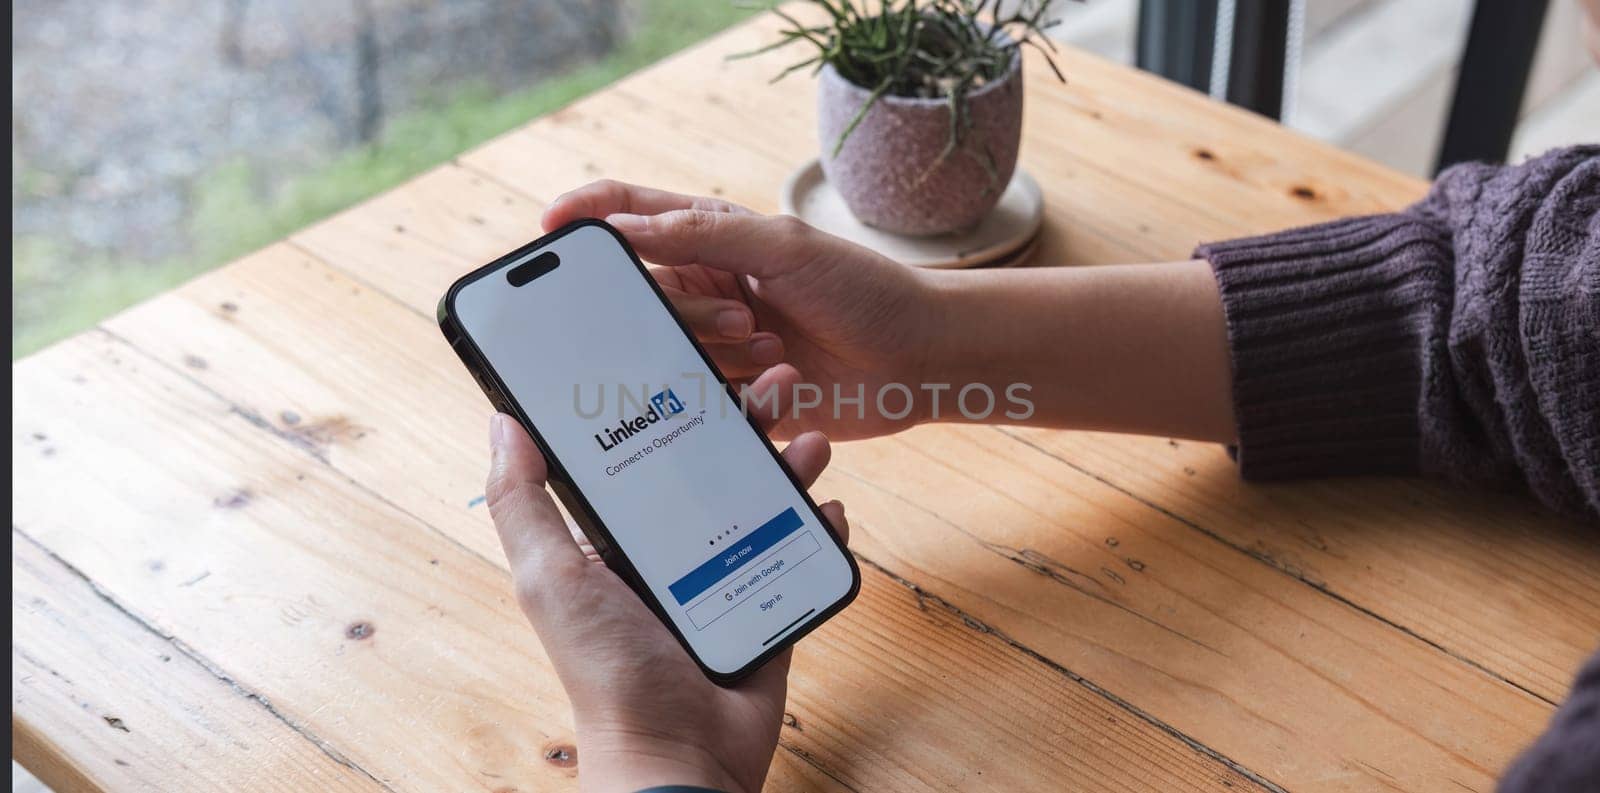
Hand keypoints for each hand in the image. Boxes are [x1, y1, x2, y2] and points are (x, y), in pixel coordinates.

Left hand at [485, 382, 847, 792]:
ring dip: (792, 464)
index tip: (698, 363)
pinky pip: (801, 553)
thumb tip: (502, 421)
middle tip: (777, 385)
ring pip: (765, 500)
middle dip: (748, 421)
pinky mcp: (769, 604)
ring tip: (814, 440)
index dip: (673, 403)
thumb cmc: (606, 673)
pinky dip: (820, 527)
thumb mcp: (551, 578)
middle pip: (715, 466)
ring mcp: (726, 575)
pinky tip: (829, 508)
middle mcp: (672, 549)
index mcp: (618, 537)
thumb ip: (525, 503)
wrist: (680, 754)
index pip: (648, 451)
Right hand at [542, 180, 934, 440]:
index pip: (629, 217)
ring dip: (715, 355)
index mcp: (711, 238)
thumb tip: (619, 230)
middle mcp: (705, 289)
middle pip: (638, 297)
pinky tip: (780, 382)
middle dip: (681, 314)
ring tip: (774, 350)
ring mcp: (716, 344)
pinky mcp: (733, 398)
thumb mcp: (784, 248)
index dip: (584, 218)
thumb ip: (701, 234)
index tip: (549, 232)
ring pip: (662, 354)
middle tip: (743, 319)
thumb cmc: (864, 290)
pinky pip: (694, 402)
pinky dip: (731, 397)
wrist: (919, 361)